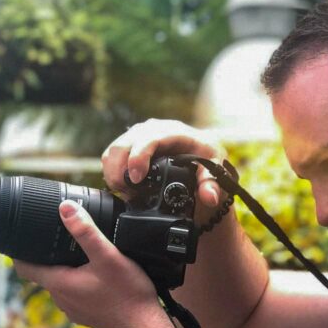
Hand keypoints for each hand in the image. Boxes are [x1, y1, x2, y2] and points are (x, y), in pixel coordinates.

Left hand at [14, 201, 158, 327]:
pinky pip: (75, 295)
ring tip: (79, 253)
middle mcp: (62, 299)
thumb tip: (65, 208)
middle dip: (48, 256)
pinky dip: (79, 283)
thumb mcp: (108, 256)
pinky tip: (96, 275)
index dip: (19, 253)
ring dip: (65, 270)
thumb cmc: (128, 294)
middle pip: (44, 274)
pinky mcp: (87, 315)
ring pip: (61, 284)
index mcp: (60, 283)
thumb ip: (86, 232)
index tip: (21, 239)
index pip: (25, 268)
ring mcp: (74, 309)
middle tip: (57, 237)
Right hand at [102, 119, 227, 226]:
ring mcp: (139, 137)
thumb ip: (212, 184)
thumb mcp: (215, 171)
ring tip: (125, 192)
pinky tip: (122, 187)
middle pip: (126, 143)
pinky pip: (111, 156)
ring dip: (113, 173)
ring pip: (114, 150)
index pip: (150, 138)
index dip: (139, 157)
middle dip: (120, 170)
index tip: (136, 179)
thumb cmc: (207, 159)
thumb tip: (209, 198)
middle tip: (127, 192)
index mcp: (175, 131)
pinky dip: (111, 173)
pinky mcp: (130, 146)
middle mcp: (153, 130)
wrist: (201, 156)